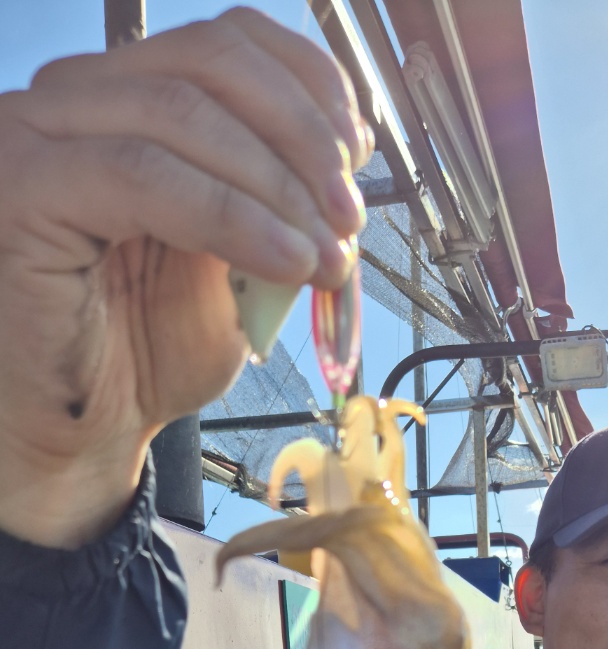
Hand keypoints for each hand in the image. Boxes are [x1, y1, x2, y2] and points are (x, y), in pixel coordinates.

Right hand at [0, 7, 370, 547]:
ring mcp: (39, 135)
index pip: (230, 42)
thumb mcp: (241, 263)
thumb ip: (278, 202)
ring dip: (278, 188)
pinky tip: (281, 260)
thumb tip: (346, 169)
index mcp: (130, 101)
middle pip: (214, 63)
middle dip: (305, 142)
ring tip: (323, 258)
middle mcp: (77, 100)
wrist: (86, 431)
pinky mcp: (22, 187)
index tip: (359, 155)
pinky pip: (144, 175)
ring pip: (185, 115)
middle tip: (348, 219)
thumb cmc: (147, 350)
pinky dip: (231, 216)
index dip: (310, 86)